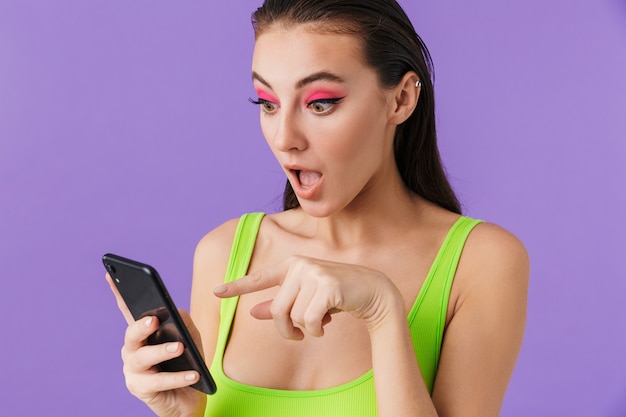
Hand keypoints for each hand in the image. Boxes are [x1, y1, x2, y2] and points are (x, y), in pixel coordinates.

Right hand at [106, 274, 205, 416]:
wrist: (189, 399)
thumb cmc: (186, 364)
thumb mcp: (190, 340)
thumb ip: (184, 324)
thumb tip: (176, 311)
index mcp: (142, 334)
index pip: (129, 311)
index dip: (118, 293)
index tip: (110, 274)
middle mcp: (132, 350)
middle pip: (131, 334)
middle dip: (140, 326)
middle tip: (153, 320)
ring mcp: (133, 371)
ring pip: (142, 358)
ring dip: (161, 352)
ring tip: (179, 348)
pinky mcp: (141, 390)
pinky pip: (158, 382)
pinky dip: (177, 378)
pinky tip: (192, 374)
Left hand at [213, 255, 402, 339]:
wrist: (373, 291)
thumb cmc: (337, 294)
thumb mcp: (307, 299)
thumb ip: (280, 304)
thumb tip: (253, 312)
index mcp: (292, 266)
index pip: (259, 278)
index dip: (237, 286)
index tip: (217, 292)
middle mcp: (300, 266)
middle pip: (277, 310)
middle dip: (286, 329)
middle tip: (298, 335)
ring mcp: (314, 274)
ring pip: (294, 317)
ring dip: (306, 329)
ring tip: (321, 322)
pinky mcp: (327, 286)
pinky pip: (310, 321)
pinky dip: (318, 330)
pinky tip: (328, 323)